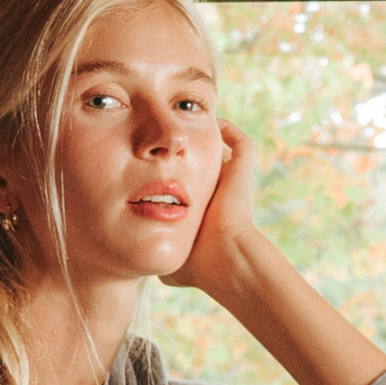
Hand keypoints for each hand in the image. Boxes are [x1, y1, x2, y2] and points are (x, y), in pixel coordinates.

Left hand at [162, 121, 258, 294]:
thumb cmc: (196, 265)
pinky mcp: (242, 172)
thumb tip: (143, 253)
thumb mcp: (169, 263)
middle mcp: (218, 194)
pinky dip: (227, 128)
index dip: (173, 176)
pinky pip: (240, 143)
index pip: (189, 187)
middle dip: (186, 153)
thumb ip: (155, 252)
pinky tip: (210, 119)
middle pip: (202, 165)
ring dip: (205, 136)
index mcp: (202, 212)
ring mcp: (232, 182)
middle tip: (163, 139)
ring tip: (183, 120)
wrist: (224, 260)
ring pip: (221, 151)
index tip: (150, 166)